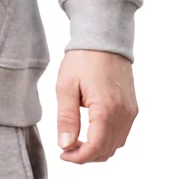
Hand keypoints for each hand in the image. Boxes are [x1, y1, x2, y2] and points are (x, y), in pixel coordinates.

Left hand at [54, 49, 137, 163]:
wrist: (104, 37)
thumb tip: (65, 144)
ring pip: (116, 144)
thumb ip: (66, 118)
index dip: (79, 157)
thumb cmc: (83, 58)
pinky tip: (91, 131)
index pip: (96, 148)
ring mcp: (130, 111)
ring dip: (97, 149)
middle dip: (86, 155)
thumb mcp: (66, 85)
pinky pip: (122, 133)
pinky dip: (107, 139)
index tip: (63, 153)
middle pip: (107, 150)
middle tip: (67, 147)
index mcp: (106, 109)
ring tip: (76, 139)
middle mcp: (123, 113)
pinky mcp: (132, 107)